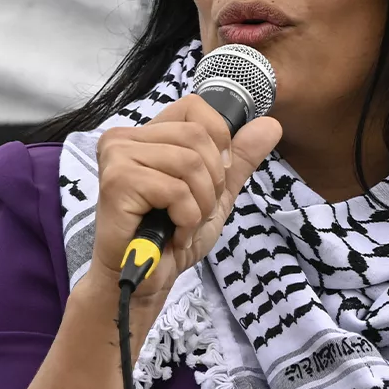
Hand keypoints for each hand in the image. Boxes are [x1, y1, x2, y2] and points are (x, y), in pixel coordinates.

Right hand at [87, 94, 282, 308]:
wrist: (145, 281)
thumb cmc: (171, 238)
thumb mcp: (216, 193)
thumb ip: (239, 158)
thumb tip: (272, 124)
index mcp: (146, 135)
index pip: (194, 106)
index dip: (218, 139)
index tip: (215, 176)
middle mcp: (124, 138)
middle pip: (197, 136)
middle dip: (212, 181)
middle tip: (195, 211)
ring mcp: (117, 157)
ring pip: (189, 162)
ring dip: (200, 204)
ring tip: (183, 225)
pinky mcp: (117, 182)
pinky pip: (176, 190)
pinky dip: (187, 218)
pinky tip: (175, 235)